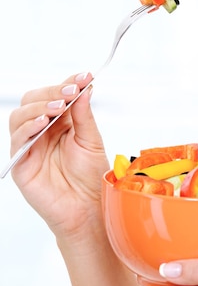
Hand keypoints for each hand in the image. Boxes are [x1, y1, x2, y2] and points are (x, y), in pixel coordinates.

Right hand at [9, 72, 108, 239]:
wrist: (88, 208)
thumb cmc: (90, 177)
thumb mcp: (91, 141)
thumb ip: (84, 115)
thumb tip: (84, 88)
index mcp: (60, 123)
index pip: (56, 94)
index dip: (68, 82)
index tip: (84, 76)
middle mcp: (42, 131)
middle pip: (33, 100)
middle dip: (52, 91)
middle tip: (71, 91)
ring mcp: (29, 146)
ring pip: (20, 116)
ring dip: (38, 106)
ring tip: (58, 106)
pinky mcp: (21, 163)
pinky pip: (17, 140)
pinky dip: (28, 127)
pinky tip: (43, 123)